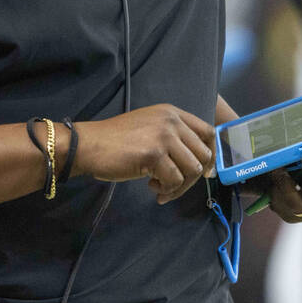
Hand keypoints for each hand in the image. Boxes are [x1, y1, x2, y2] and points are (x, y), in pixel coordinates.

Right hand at [76, 104, 215, 203]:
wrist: (89, 145)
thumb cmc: (116, 141)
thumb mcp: (150, 128)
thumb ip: (174, 137)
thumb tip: (203, 164)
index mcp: (172, 113)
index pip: (208, 132)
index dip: (211, 155)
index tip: (206, 172)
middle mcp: (171, 120)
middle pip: (203, 154)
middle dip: (193, 177)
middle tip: (174, 185)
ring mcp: (164, 136)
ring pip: (193, 169)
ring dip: (179, 186)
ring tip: (160, 187)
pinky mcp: (154, 154)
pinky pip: (175, 180)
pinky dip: (166, 189)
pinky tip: (151, 186)